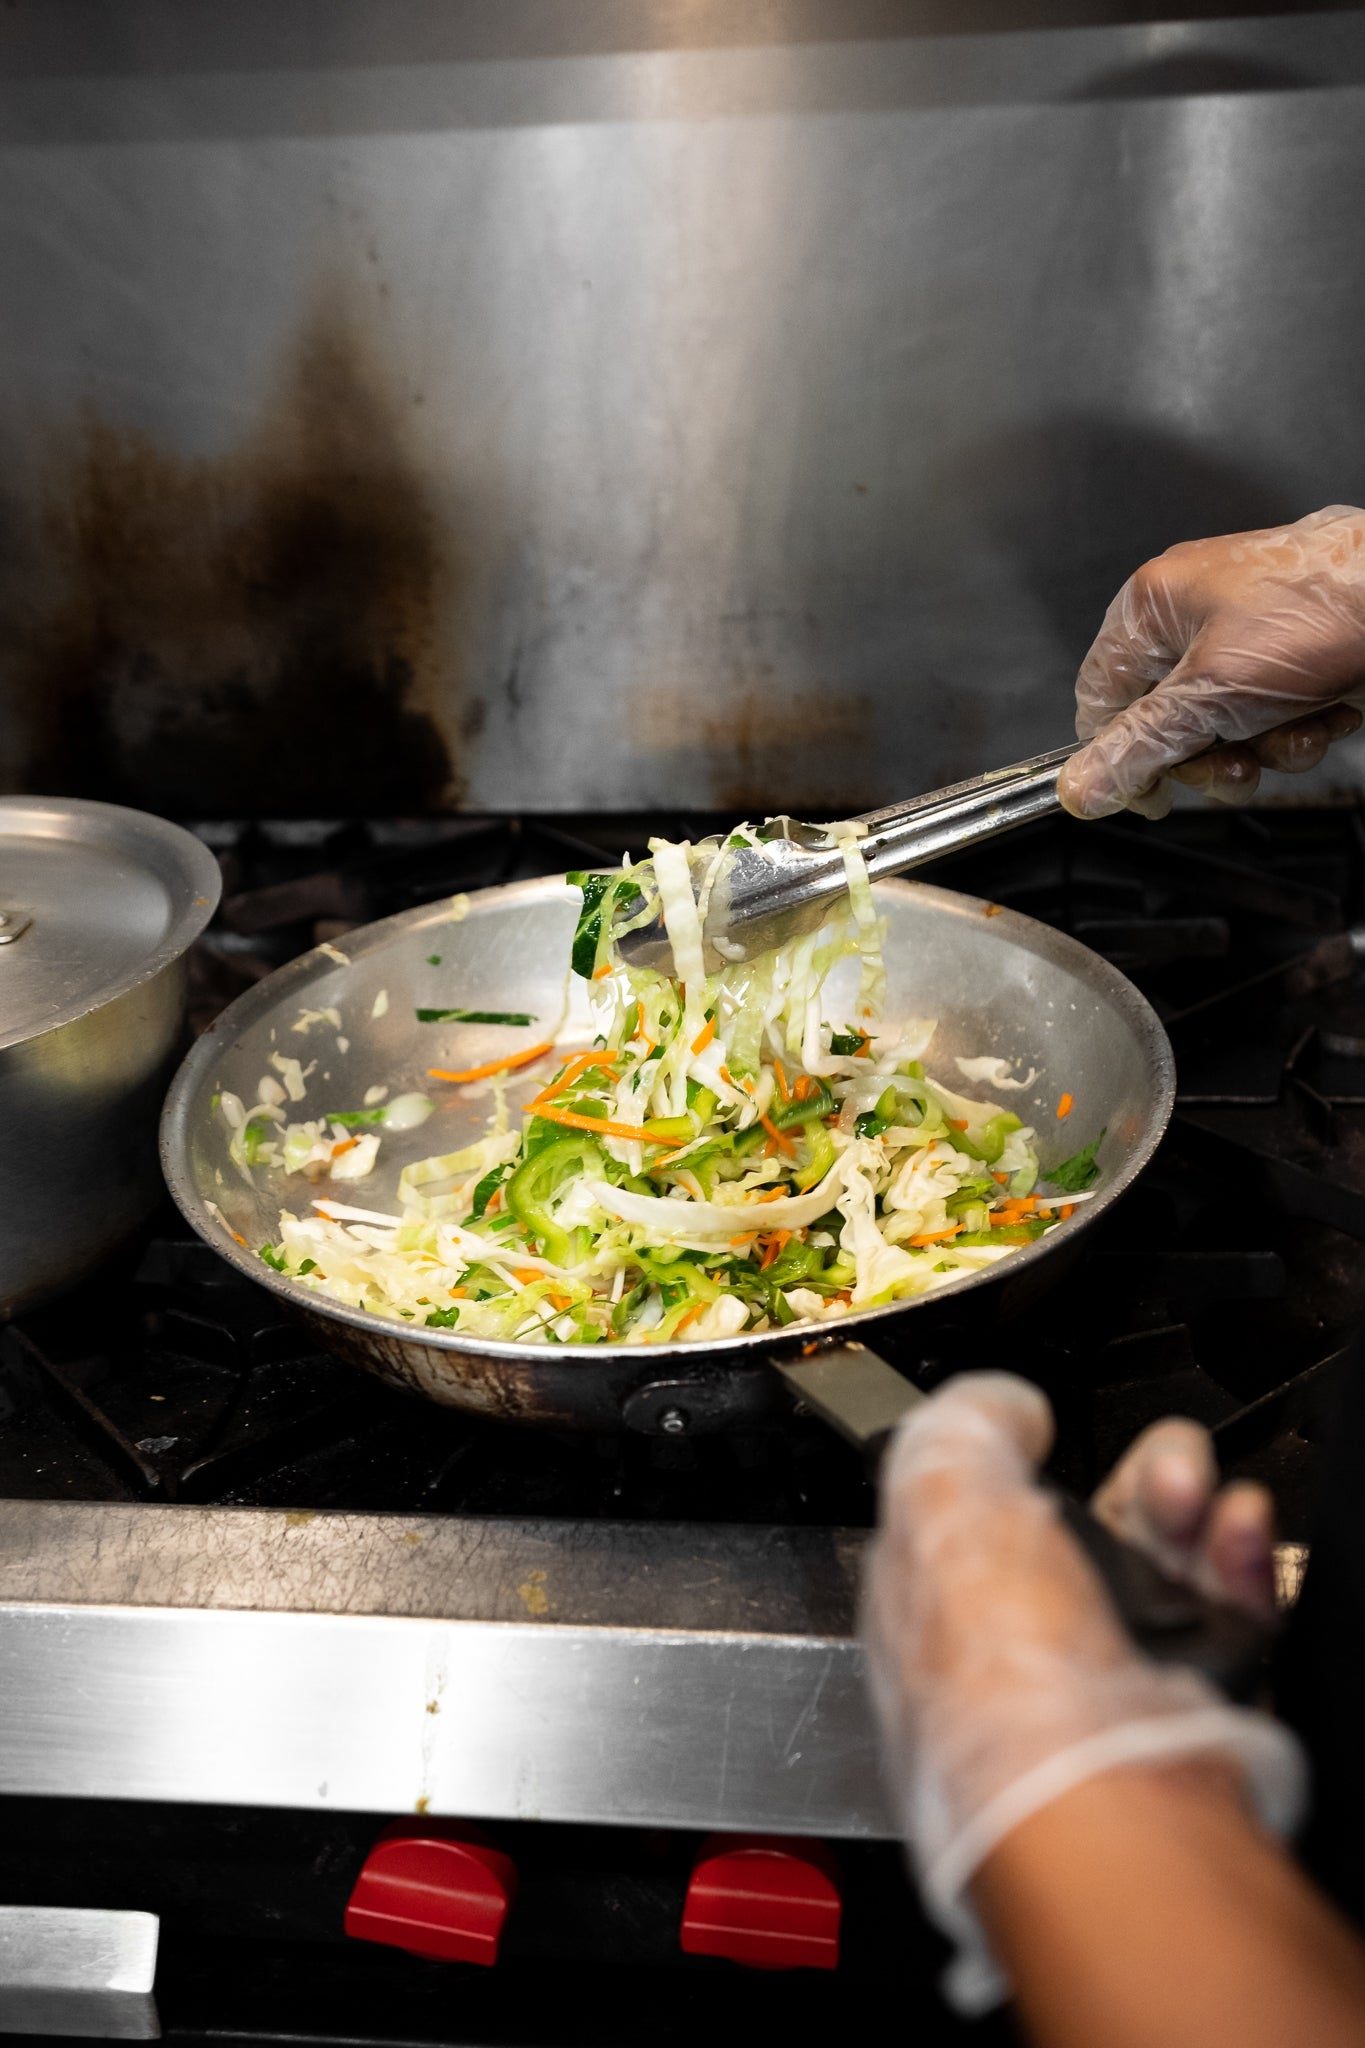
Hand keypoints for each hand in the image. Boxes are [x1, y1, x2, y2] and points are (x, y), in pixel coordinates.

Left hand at [861, 1373, 1304, 2010]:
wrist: (1095, 1780)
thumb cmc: (994, 1657)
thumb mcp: (936, 1488)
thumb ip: (964, 1420)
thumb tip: (1008, 1404)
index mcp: (940, 1596)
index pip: (976, 1510)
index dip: (1013, 1461)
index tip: (1043, 1426)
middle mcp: (1027, 1635)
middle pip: (1090, 1519)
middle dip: (1134, 1474)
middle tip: (1155, 1471)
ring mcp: (1111, 1665)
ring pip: (1166, 1550)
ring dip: (1190, 1500)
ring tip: (1193, 1494)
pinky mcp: (1192, 1692)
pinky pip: (1227, 1599)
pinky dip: (1241, 1551)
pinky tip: (1236, 1530)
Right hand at [1057, 506, 1364, 818]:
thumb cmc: (1318, 614)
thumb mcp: (1212, 695)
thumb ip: (1139, 748)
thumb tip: (1077, 790)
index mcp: (1152, 605)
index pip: (1099, 697)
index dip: (1118, 754)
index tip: (1150, 796)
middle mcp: (1191, 616)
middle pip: (1162, 722)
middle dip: (1207, 754)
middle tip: (1237, 763)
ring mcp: (1243, 636)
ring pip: (1220, 728)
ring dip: (1261, 746)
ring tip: (1295, 730)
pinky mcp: (1289, 656)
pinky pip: (1266, 716)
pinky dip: (1296, 727)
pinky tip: (1327, 711)